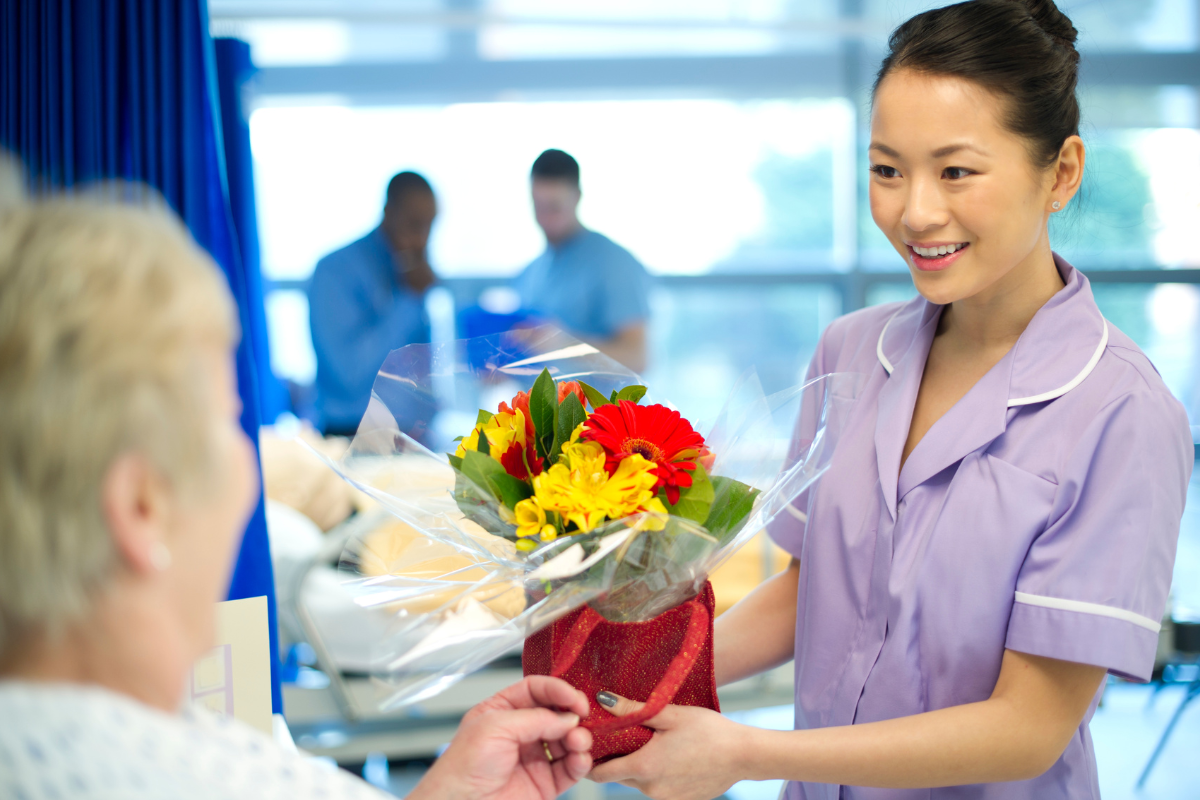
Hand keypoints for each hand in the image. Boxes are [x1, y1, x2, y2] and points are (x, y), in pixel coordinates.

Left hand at [411, 676, 593, 799]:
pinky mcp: (544, 783)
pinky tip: (580, 759)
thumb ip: (535, 718)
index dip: (557, 690)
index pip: (535, 690)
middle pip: (556, 714)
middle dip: (572, 715)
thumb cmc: (463, 768)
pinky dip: (580, 762)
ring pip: (567, 741)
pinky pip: (570, 769)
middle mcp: (520, 733)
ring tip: (579, 741)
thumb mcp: (496, 727)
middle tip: (583, 716)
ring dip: (579, 738)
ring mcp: (534, 758)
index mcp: (502, 711)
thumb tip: (567, 716)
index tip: (574, 697)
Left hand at [588, 693, 746, 799]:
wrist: (744, 755)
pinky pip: (657, 788)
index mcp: (644, 767)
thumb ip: (632, 710)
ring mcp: (666, 799)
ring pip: (638, 782)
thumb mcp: (669, 714)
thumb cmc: (708, 730)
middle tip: (620, 735)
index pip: (600, 773)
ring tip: (649, 742)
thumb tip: (602, 700)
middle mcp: (650, 789)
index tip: (589, 744)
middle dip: (615, 758)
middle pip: (619, 776)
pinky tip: (670, 755)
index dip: (590, 760)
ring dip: (638, 765)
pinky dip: (656, 774)